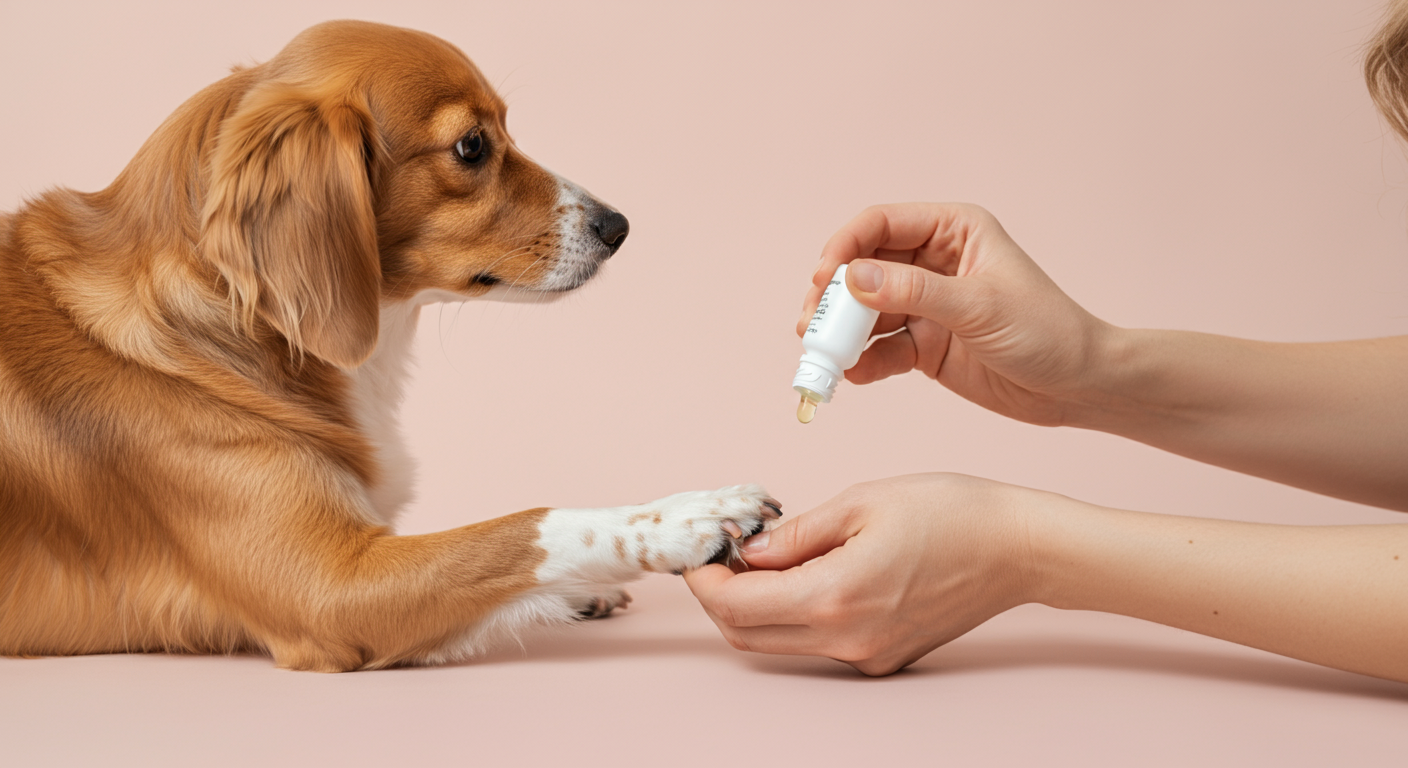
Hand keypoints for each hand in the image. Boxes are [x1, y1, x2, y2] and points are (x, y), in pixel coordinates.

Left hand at [683, 473, 1046, 675]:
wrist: (1019, 548)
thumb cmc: (950, 512)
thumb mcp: (861, 502)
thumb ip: (794, 534)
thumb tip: (747, 552)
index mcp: (833, 598)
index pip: (735, 607)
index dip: (704, 578)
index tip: (701, 548)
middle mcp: (845, 640)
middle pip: (747, 636)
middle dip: (719, 596)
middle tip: (720, 552)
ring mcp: (866, 656)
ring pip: (780, 643)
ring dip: (755, 605)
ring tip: (764, 555)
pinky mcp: (883, 657)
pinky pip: (818, 641)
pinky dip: (796, 611)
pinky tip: (808, 570)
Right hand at [798, 203, 1113, 426]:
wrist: (1078, 386)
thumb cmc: (1048, 332)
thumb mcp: (978, 307)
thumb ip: (914, 293)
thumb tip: (853, 278)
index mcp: (953, 231)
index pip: (881, 224)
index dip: (845, 248)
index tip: (823, 280)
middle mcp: (933, 263)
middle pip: (863, 269)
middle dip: (834, 298)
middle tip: (812, 327)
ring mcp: (926, 305)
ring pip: (865, 312)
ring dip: (842, 334)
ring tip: (824, 358)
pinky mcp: (924, 345)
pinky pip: (881, 348)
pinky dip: (864, 362)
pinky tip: (855, 376)